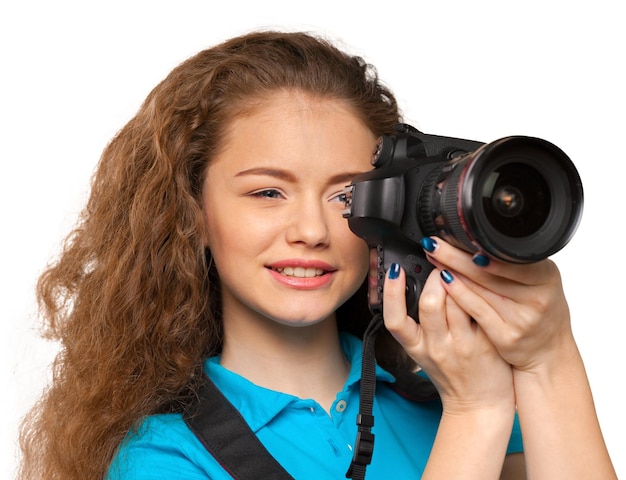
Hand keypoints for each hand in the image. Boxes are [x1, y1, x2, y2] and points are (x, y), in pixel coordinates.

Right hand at [382, 261, 514, 414]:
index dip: (392, 293)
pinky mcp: (488, 343)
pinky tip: (481, 283)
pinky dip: (479, 292)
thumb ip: (419, 322)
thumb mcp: (424, 351)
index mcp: (416, 347)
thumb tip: (416, 281)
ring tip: (461, 270)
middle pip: (430, 304)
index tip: (395, 270)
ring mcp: (464, 345)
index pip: (394, 319)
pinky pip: (481, 309)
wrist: (479, 404)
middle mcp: (437, 346)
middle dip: (435, 277)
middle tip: (440, 267)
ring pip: (458, 302)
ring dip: (459, 280)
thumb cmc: (450, 373)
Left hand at [419, 237, 576, 373]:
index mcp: (546, 277)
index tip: (460, 238)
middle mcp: (537, 298)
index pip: (512, 260)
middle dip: (456, 256)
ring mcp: (522, 320)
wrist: (549, 349)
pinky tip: (444, 283)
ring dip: (452, 272)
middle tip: (435, 244)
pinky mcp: (507, 337)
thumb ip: (513, 262)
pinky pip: (476, 311)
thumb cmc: (538, 307)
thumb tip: (476, 239)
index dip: (484, 250)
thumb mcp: (537, 279)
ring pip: (480, 291)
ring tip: (434, 259)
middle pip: (489, 274)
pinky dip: (458, 294)